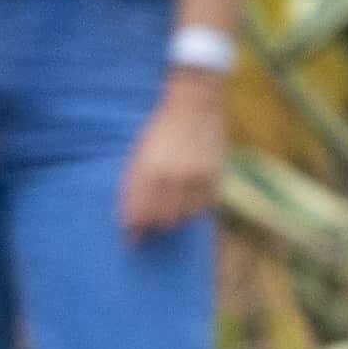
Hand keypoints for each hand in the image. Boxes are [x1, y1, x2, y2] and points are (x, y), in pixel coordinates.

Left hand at [121, 75, 228, 239]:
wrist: (195, 107)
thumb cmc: (159, 131)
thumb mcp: (138, 156)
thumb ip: (133, 186)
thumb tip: (130, 219)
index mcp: (148, 171)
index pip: (139, 212)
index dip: (134, 230)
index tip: (131, 241)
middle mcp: (173, 177)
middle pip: (161, 219)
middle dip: (152, 227)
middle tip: (150, 226)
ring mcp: (197, 177)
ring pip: (184, 217)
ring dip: (173, 220)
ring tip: (168, 212)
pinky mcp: (216, 176)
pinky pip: (204, 207)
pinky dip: (194, 211)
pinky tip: (187, 204)